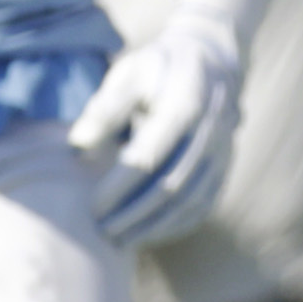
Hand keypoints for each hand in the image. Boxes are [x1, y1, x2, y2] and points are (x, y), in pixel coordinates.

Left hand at [68, 12, 246, 245]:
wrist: (214, 61)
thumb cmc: (159, 67)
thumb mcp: (129, 74)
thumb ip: (105, 109)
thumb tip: (77, 147)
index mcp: (184, 108)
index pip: (148, 158)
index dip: (119, 187)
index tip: (92, 206)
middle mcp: (210, 135)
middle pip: (172, 187)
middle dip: (136, 214)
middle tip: (103, 232)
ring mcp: (223, 154)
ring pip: (192, 201)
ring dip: (157, 226)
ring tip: (123, 240)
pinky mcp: (225, 167)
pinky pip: (205, 204)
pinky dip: (179, 223)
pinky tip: (152, 233)